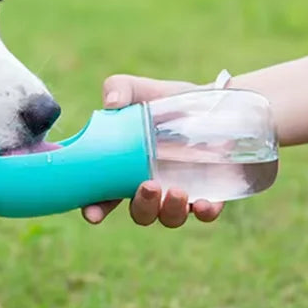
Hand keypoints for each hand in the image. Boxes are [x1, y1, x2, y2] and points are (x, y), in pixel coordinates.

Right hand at [80, 74, 225, 226]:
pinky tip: (204, 204)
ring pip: (169, 218)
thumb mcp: (142, 90)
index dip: (95, 209)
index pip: (104, 196)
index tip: (93, 213)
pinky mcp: (210, 193)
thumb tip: (111, 103)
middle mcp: (151, 187)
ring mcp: (180, 194)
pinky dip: (204, 213)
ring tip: (177, 191)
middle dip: (142, 207)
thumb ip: (119, 88)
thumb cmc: (168, 99)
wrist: (215, 101)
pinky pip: (205, 213)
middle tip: (149, 186)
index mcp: (125, 170)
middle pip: (140, 213)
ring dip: (169, 212)